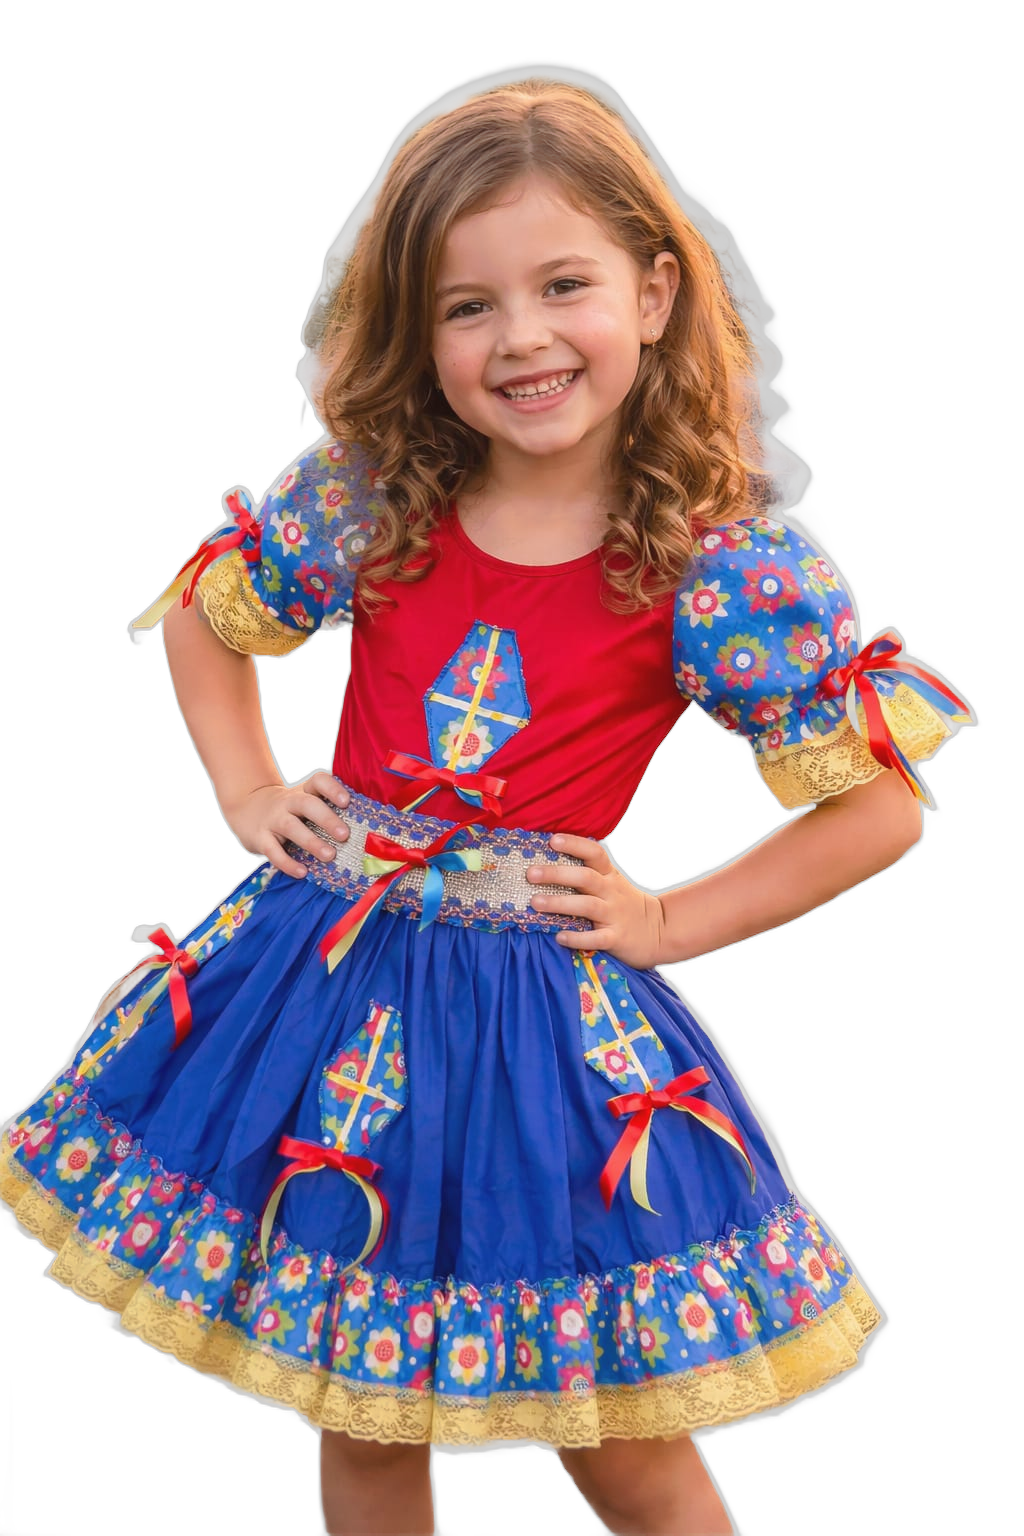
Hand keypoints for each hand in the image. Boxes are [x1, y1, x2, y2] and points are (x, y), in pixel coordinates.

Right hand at [220, 771, 350, 878]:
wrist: (246, 808)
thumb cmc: (288, 811)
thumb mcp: (303, 803)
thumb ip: (324, 811)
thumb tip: (361, 835)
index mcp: (303, 792)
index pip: (318, 781)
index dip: (332, 789)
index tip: (347, 802)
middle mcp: (287, 802)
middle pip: (307, 804)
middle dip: (327, 818)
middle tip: (345, 835)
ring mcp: (272, 819)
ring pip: (291, 827)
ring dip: (311, 842)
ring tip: (330, 856)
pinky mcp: (259, 837)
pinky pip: (273, 851)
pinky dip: (288, 863)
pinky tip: (302, 872)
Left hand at [527, 834, 666, 969]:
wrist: (659, 931)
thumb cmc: (624, 905)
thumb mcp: (612, 883)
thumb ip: (587, 874)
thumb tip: (545, 865)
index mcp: (609, 875)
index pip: (594, 853)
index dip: (574, 845)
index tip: (553, 840)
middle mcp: (611, 892)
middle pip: (585, 877)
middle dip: (556, 874)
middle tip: (530, 873)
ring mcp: (615, 915)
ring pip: (587, 905)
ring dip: (559, 903)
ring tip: (535, 902)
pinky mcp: (616, 938)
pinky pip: (596, 938)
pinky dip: (577, 938)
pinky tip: (559, 937)